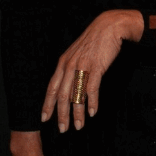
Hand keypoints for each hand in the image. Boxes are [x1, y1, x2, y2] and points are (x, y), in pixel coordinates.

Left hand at [41, 9, 143, 131]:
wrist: (110, 26)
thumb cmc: (96, 39)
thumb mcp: (78, 52)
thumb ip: (72, 66)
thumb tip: (69, 82)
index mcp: (63, 62)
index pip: (51, 88)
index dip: (48, 105)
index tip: (45, 119)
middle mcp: (70, 66)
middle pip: (62, 96)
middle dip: (62, 115)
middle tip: (64, 129)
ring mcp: (82, 66)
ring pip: (76, 95)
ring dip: (78, 113)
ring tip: (80, 125)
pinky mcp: (96, 67)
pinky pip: (92, 89)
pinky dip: (92, 103)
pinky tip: (93, 111)